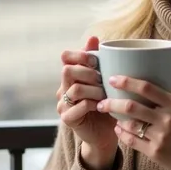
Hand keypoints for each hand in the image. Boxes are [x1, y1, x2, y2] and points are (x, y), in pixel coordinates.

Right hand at [56, 36, 117, 169]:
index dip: (80, 55)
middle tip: (102, 79)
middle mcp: (63, 88)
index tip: (97, 62)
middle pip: (67, 70)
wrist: (107, 133)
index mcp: (71, 76)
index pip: (65, 56)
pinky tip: (103, 106)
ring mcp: (63, 104)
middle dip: (88, 73)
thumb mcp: (105, 80)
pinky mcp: (68, 119)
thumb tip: (93, 36)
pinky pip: (78, 106)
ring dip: (94, 90)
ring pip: (74, 89)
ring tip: (106, 94)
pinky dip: (93, 104)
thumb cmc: (108, 103)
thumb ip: (98, 60)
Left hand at [96, 76, 170, 169]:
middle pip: (131, 106)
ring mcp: (160, 137)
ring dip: (116, 118)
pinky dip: (122, 134)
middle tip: (102, 100)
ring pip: (129, 124)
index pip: (147, 88)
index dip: (126, 81)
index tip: (113, 79)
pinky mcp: (155, 152)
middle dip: (112, 102)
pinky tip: (119, 129)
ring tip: (110, 114)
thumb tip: (168, 84)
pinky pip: (132, 141)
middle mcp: (166, 119)